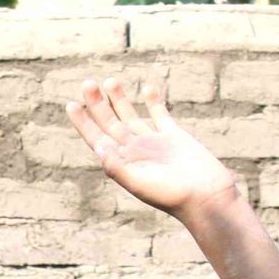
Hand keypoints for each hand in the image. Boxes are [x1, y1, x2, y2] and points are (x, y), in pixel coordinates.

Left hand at [67, 78, 240, 217]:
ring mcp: (154, 143)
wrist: (206, 198)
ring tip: (110, 81)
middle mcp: (135, 152)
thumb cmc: (172, 196)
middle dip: (98, 104)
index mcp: (122, 163)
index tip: (71, 104)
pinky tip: (147, 88)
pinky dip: (154, 102)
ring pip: (132, 116)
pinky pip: (161, 115)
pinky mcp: (175, 137)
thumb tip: (98, 148)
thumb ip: (118, 167)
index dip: (84, 123)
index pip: (97, 139)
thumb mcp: (140, 184)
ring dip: (120, 100)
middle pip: (111, 123)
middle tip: (87, 83)